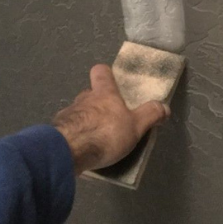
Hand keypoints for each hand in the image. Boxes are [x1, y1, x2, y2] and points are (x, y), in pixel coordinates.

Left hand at [52, 64, 169, 174]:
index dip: (106, 74)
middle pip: (90, 93)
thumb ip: (150, 115)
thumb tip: (164, 106)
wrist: (68, 151)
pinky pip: (69, 130)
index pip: (101, 72)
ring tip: (96, 137)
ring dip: (86, 120)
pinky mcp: (57, 132)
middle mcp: (83, 99)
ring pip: (78, 112)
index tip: (112, 81)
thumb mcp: (135, 126)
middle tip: (110, 118)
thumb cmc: (105, 133)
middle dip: (99, 103)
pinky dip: (76, 136)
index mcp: (103, 93)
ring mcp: (68, 114)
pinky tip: (82, 149)